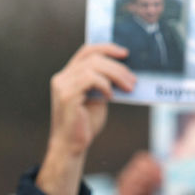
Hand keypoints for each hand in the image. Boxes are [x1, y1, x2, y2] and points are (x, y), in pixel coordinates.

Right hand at [36, 43, 134, 194]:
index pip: (86, 51)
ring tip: (128, 87)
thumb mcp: (98, 98)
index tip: (125, 53)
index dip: (106, 48)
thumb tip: (125, 71)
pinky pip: (90, 79)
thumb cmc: (85, 125)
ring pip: (93, 66)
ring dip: (115, 75)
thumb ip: (104, 83)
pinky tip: (110, 96)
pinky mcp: (66, 96)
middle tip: (133, 79)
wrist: (71, 147)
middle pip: (93, 57)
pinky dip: (104, 85)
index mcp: (68, 75)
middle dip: (117, 66)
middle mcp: (62, 77)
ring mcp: (62, 86)